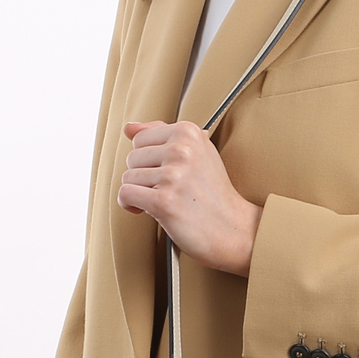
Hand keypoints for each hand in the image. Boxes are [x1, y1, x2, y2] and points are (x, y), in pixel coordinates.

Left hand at [118, 120, 262, 275]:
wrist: (233, 229)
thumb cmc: (213, 193)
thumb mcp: (196, 153)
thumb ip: (161, 136)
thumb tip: (129, 128)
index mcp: (189, 132)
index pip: (141, 138)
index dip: (150, 160)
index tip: (167, 173)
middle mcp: (182, 150)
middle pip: (132, 157)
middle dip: (144, 177)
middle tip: (169, 190)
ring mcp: (173, 175)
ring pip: (128, 177)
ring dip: (140, 193)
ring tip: (164, 200)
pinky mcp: (164, 201)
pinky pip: (125, 194)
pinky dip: (130, 205)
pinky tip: (146, 210)